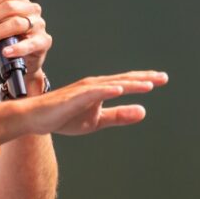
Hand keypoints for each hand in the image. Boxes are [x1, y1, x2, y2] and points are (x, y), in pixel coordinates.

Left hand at [0, 0, 51, 83]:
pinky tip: (5, 51)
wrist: (18, 62)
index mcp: (20, 1)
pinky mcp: (43, 41)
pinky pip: (30, 44)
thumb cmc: (4, 39)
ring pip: (17, 23)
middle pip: (10, 6)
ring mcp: (39, 25)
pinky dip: (16, 48)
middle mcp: (31, 9)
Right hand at [21, 71, 168, 135]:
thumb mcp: (97, 120)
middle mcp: (93, 85)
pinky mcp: (73, 97)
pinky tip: (118, 90)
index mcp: (99, 90)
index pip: (125, 83)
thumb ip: (119, 116)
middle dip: (143, 78)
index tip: (162, 79)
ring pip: (110, 84)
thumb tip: (144, 111)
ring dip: (129, 84)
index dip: (144, 81)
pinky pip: (92, 93)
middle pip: (122, 80)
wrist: (36, 118)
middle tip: (163, 78)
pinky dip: (106, 90)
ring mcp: (83, 90)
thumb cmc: (64, 117)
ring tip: (148, 84)